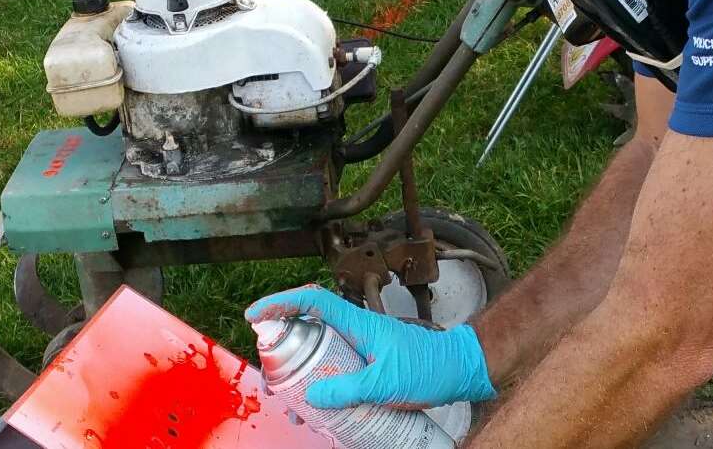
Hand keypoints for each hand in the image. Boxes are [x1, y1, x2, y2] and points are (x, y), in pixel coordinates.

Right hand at [246, 285, 496, 409]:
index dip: (281, 303)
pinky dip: (321, 385)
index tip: (254, 314)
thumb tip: (313, 396)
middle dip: (283, 350)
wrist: (458, 370)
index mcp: (358, 324)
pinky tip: (317, 409)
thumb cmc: (428, 369)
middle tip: (270, 377)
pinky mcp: (368, 364)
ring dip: (301, 374)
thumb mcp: (386, 383)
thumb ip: (349, 389)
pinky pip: (335, 369)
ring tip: (291, 403)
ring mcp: (361, 347)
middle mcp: (356, 331)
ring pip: (320, 354)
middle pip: (308, 330)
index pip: (313, 302)